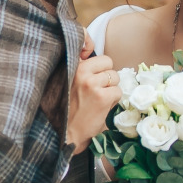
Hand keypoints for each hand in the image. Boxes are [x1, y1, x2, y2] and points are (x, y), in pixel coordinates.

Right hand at [65, 33, 118, 154]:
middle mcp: (80, 71)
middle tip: (98, 90)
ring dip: (111, 89)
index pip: (93, 49)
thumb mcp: (66, 82)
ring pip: (115, 77)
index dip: (99, 63)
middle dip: (107, 76)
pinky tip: (102, 107)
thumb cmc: (66, 109)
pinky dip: (114, 101)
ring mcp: (92, 83)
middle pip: (108, 63)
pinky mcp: (102, 97)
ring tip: (99, 100)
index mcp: (71, 66)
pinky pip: (118, 92)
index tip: (96, 71)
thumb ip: (78, 68)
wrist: (64, 133)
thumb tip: (91, 53)